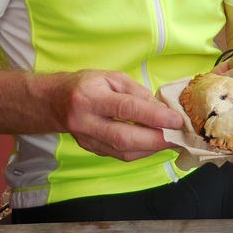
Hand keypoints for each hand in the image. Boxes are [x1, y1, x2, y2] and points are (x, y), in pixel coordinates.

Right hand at [59, 70, 183, 160]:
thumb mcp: (110, 76)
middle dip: (156, 140)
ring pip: (123, 152)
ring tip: (171, 141)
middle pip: (124, 138)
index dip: (154, 116)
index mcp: (90, 97)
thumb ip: (136, 91)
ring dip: (151, 149)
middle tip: (178, 137)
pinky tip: (153, 144)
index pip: (126, 109)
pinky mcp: (91, 150)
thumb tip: (160, 109)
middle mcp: (85, 121)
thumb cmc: (85, 84)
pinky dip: (141, 151)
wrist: (54, 102)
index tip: (176, 120)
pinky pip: (120, 156)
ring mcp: (87, 140)